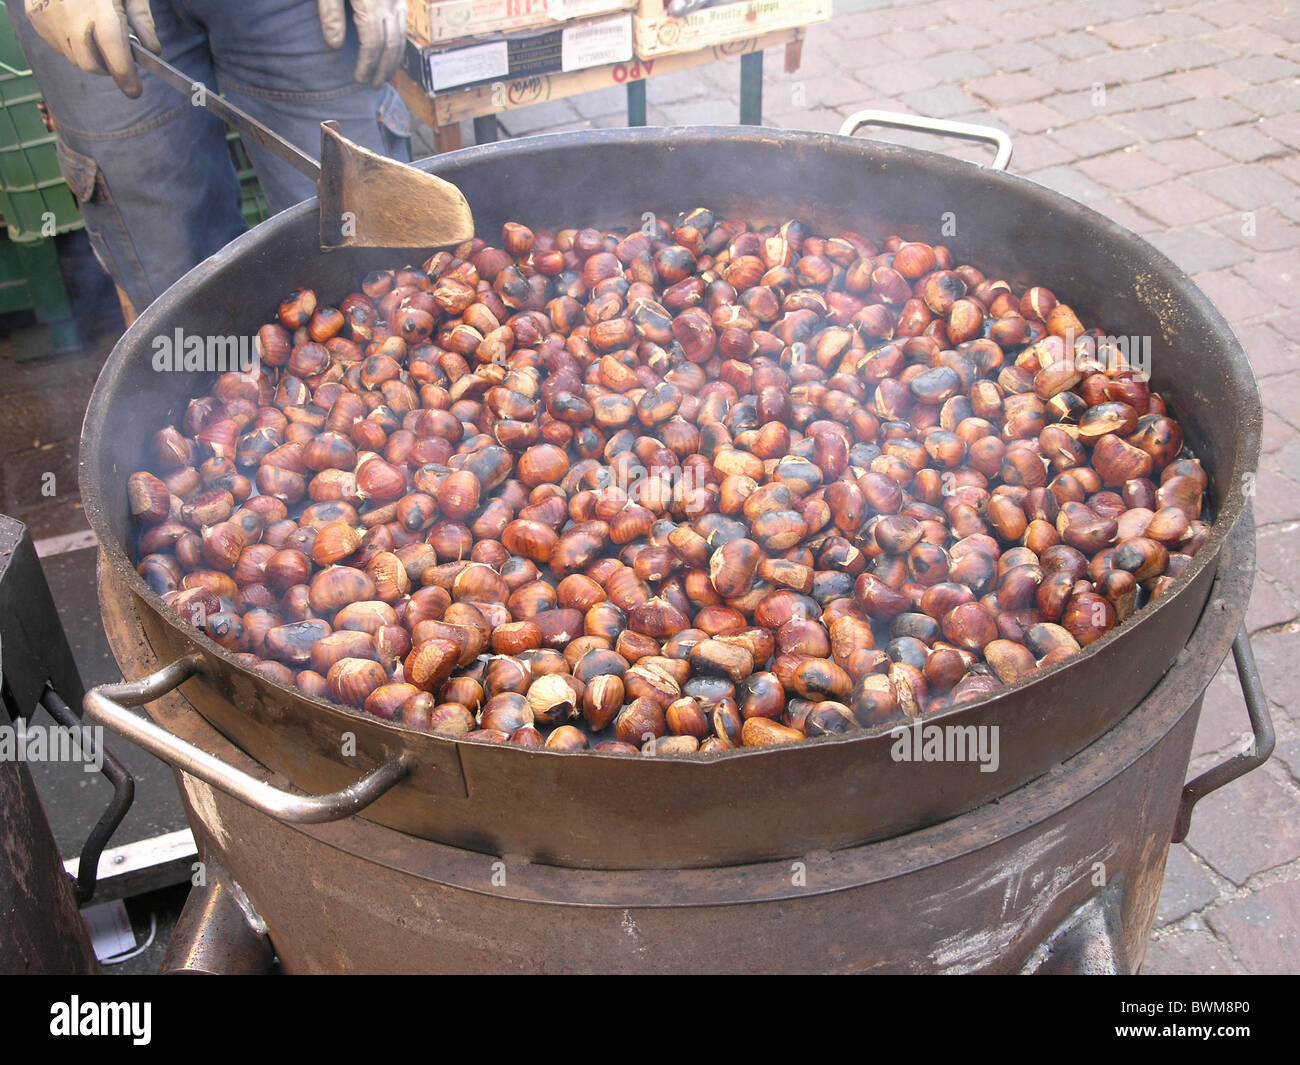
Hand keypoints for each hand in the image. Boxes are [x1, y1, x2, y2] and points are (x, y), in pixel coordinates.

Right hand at [25, 0, 161, 97]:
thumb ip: (142, 20)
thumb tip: (153, 50)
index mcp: (99, 10)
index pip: (115, 57)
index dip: (126, 78)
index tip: (135, 91)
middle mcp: (71, 18)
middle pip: (92, 65)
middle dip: (108, 68)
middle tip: (118, 56)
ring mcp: (48, 19)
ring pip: (74, 58)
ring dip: (88, 54)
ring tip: (94, 30)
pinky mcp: (34, 17)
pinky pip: (57, 45)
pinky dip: (70, 42)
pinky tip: (75, 22)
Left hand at [318, 0, 405, 88]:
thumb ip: (331, 13)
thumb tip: (335, 45)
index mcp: (372, 4)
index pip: (373, 43)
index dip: (367, 64)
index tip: (360, 79)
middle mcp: (390, 4)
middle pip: (392, 45)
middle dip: (384, 69)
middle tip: (375, 86)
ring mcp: (398, 0)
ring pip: (401, 37)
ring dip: (394, 60)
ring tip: (385, 76)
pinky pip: (403, 26)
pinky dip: (398, 44)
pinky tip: (391, 54)